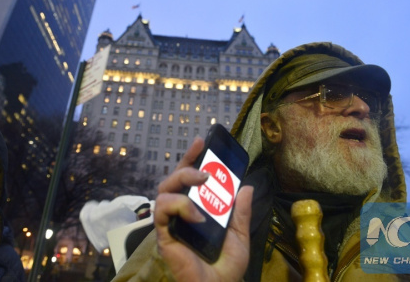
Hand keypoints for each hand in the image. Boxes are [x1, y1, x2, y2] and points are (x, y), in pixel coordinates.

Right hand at [154, 136, 252, 281]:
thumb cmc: (226, 267)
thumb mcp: (239, 235)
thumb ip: (240, 212)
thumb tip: (246, 187)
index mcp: (196, 210)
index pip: (189, 180)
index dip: (192, 159)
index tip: (201, 141)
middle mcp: (180, 213)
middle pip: (173, 180)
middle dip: (186, 166)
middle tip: (203, 167)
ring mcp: (170, 222)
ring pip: (163, 191)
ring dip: (182, 181)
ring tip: (202, 181)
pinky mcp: (163, 234)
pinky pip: (162, 210)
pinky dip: (180, 206)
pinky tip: (197, 215)